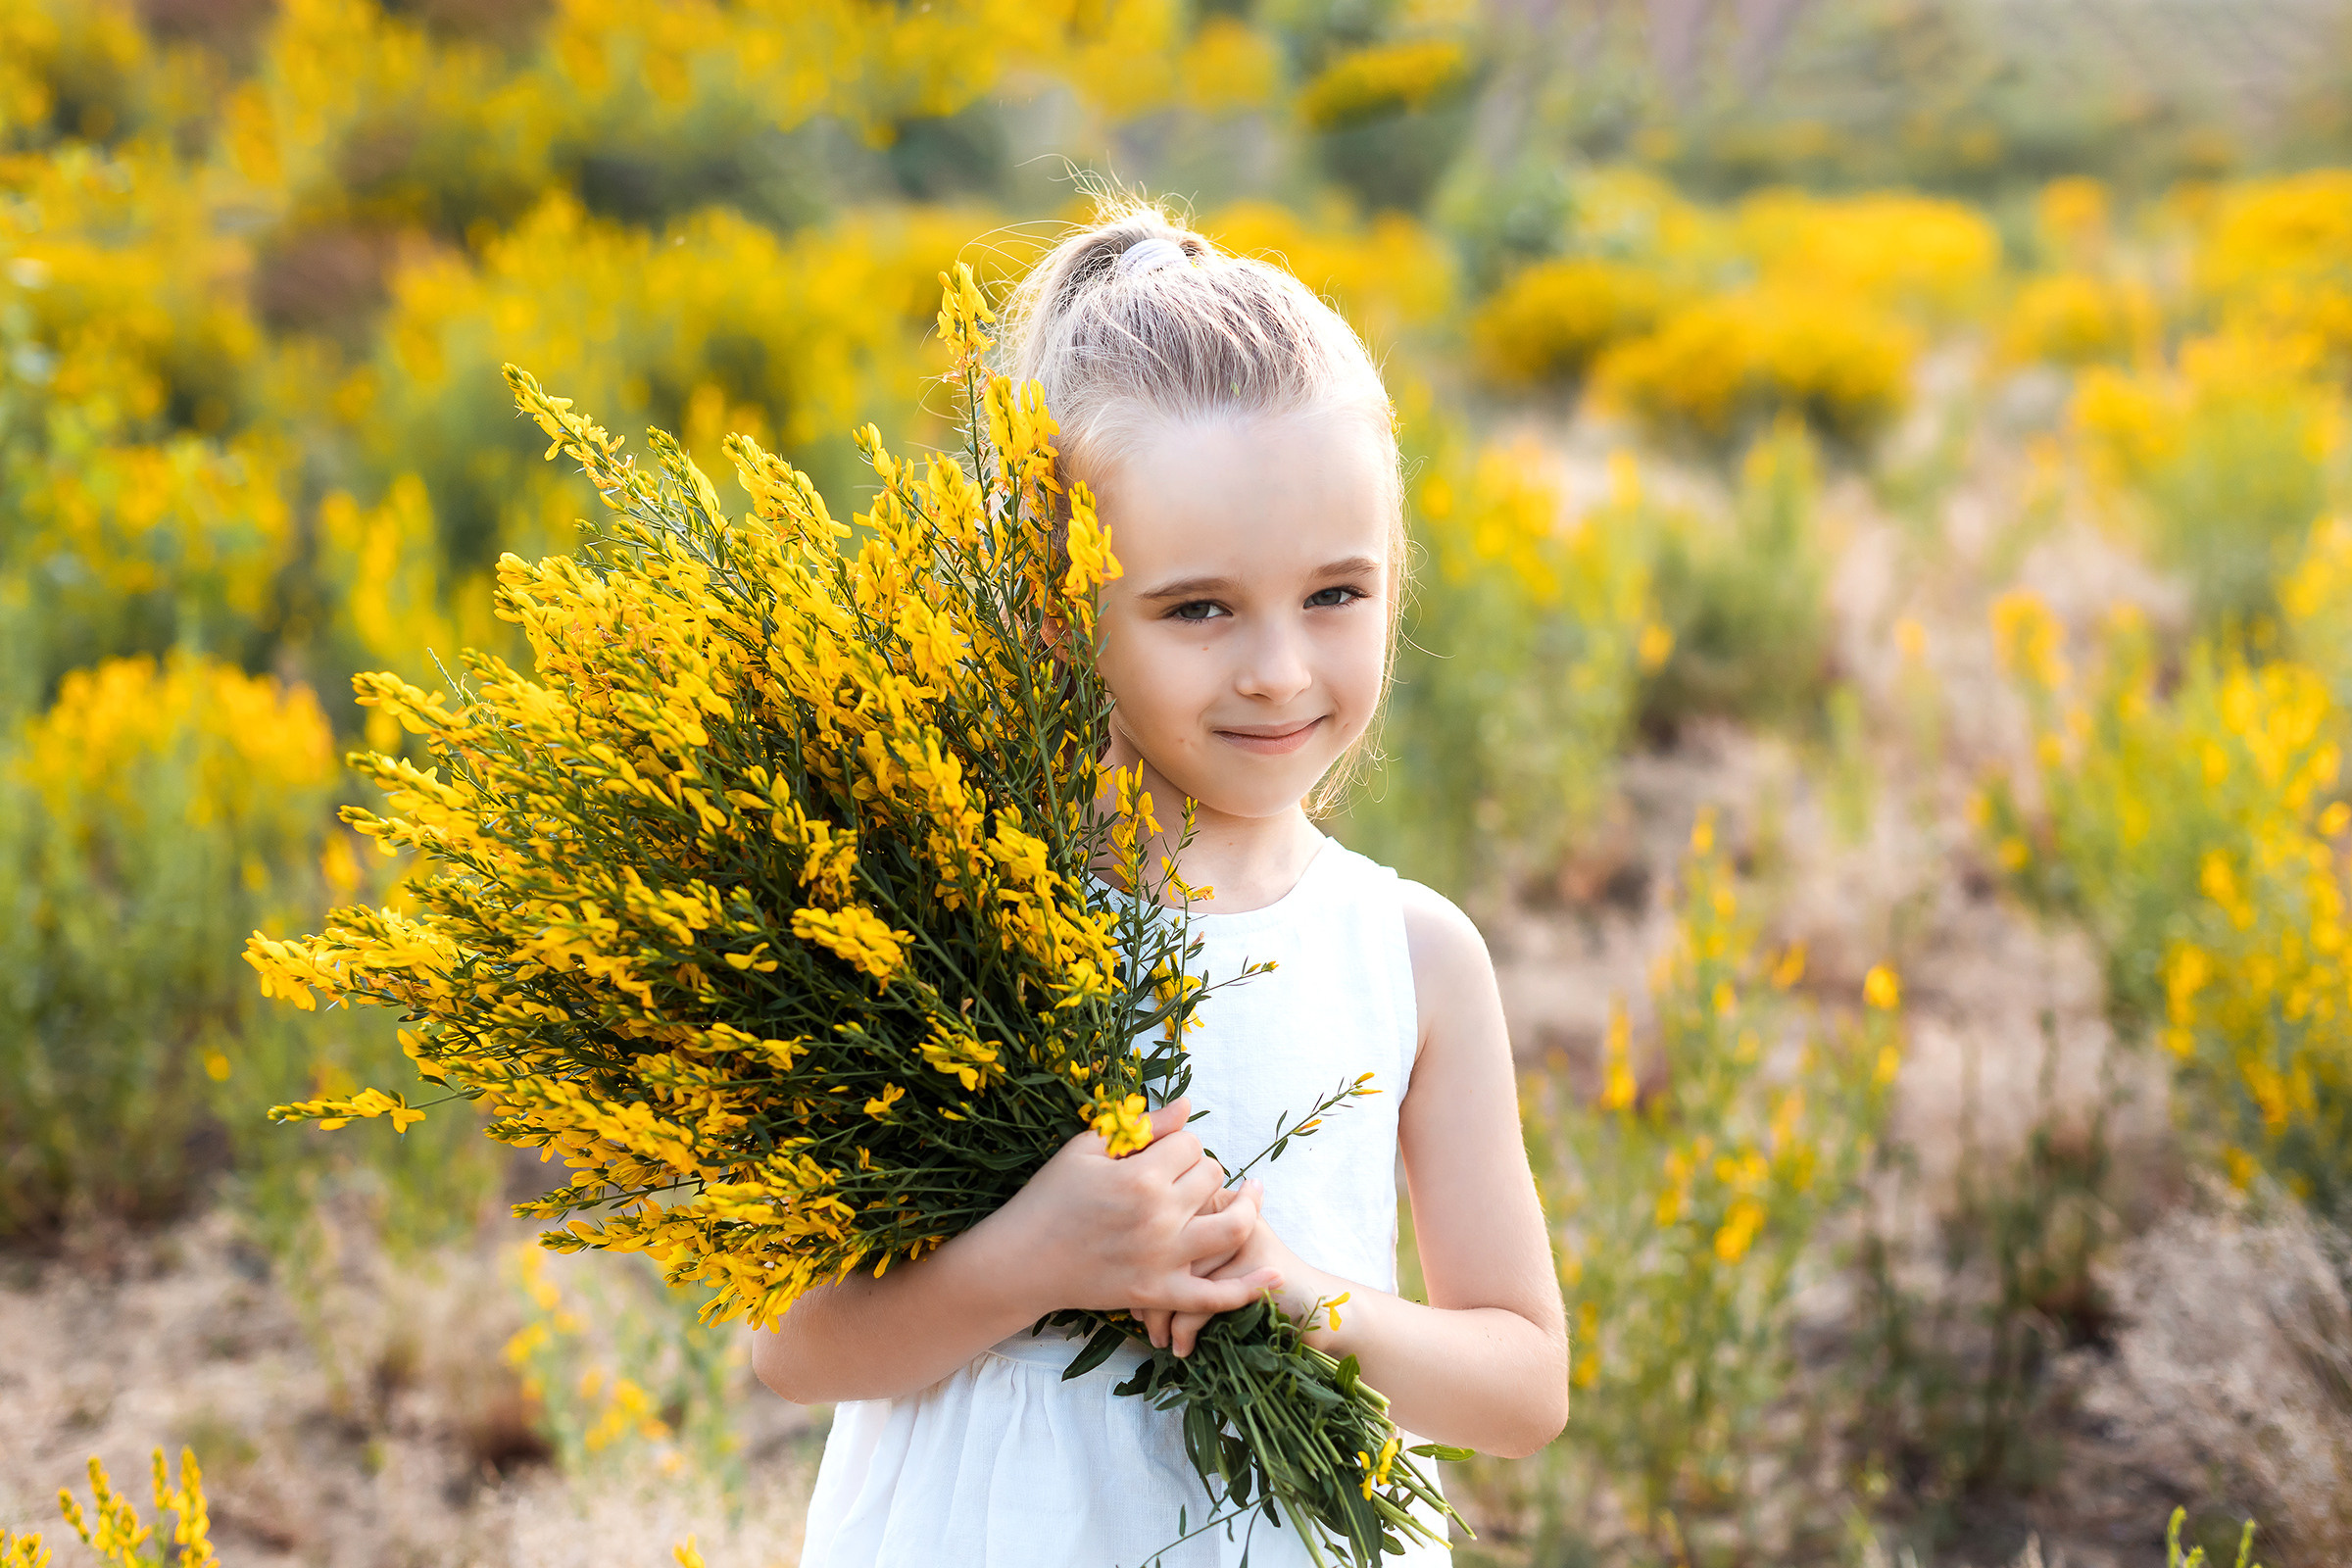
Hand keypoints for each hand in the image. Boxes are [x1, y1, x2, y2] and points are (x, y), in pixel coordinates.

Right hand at [987, 1097, 1281, 1320]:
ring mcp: (1163, 1259)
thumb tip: (1188, 1107)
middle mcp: (1159, 1216)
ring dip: (1245, 1210)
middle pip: (1213, 1177)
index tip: (1163, 1152)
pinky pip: (1215, 1297)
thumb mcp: (1086, 1149)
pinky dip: (1249, 1290)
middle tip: (1184, 1177)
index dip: (1180, 1143)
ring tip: (1249, 1199)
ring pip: (1232, 1227)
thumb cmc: (1049, 1197)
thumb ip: (1140, 1126)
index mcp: (1140, 1176)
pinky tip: (1273, 1277)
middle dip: (1203, 1170)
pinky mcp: (1160, 1294)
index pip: (1190, 1144)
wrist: (1021, 1260)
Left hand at [1135, 1179, 1264, 1356]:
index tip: (1129, 1291)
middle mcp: (1228, 1209)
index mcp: (1215, 1198)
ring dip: (1161, 1315)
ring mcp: (1244, 1237)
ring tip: (1157, 1337)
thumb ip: (1183, 1244)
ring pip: (1178, 1273)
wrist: (1316, 1303)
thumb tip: (1126, 1263)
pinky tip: (1181, 1347)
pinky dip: (1183, 1331)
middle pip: (1164, 1244)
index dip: (1137, 1259)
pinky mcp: (1257, 1272)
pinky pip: (1200, 1301)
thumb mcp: (1217, 1254)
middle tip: (1136, 1317)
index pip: (1159, 1220)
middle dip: (1141, 1288)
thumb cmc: (1255, 1282)